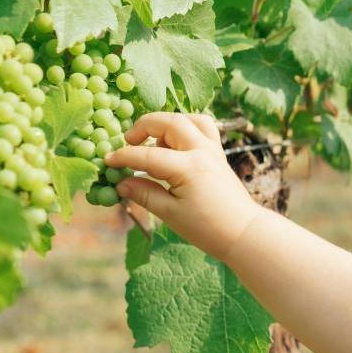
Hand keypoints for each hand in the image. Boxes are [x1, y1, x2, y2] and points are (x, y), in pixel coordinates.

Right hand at [105, 112, 261, 259]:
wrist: (243, 233)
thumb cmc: (208, 229)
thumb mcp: (171, 214)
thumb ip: (145, 195)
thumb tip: (121, 183)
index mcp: (189, 168)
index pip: (148, 155)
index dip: (124, 157)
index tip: (107, 161)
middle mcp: (202, 152)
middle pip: (170, 122)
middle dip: (144, 126)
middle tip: (128, 142)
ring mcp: (213, 151)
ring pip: (189, 119)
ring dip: (168, 123)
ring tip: (154, 142)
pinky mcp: (219, 155)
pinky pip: (203, 128)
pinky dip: (186, 127)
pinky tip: (174, 144)